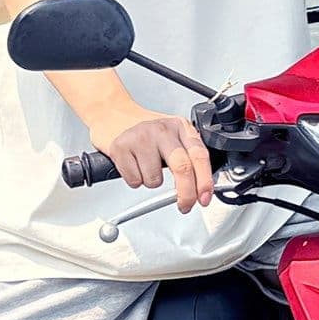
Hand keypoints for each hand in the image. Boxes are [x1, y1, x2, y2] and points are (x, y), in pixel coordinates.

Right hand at [93, 109, 212, 210]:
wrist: (113, 114)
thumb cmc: (146, 131)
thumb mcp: (173, 136)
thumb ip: (188, 157)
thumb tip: (200, 190)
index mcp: (181, 127)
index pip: (200, 156)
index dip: (205, 181)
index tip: (204, 198)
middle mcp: (163, 129)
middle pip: (182, 168)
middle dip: (186, 194)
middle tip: (185, 205)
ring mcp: (141, 137)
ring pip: (154, 180)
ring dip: (151, 183)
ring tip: (145, 167)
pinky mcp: (121, 146)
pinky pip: (134, 180)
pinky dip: (134, 180)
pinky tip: (133, 165)